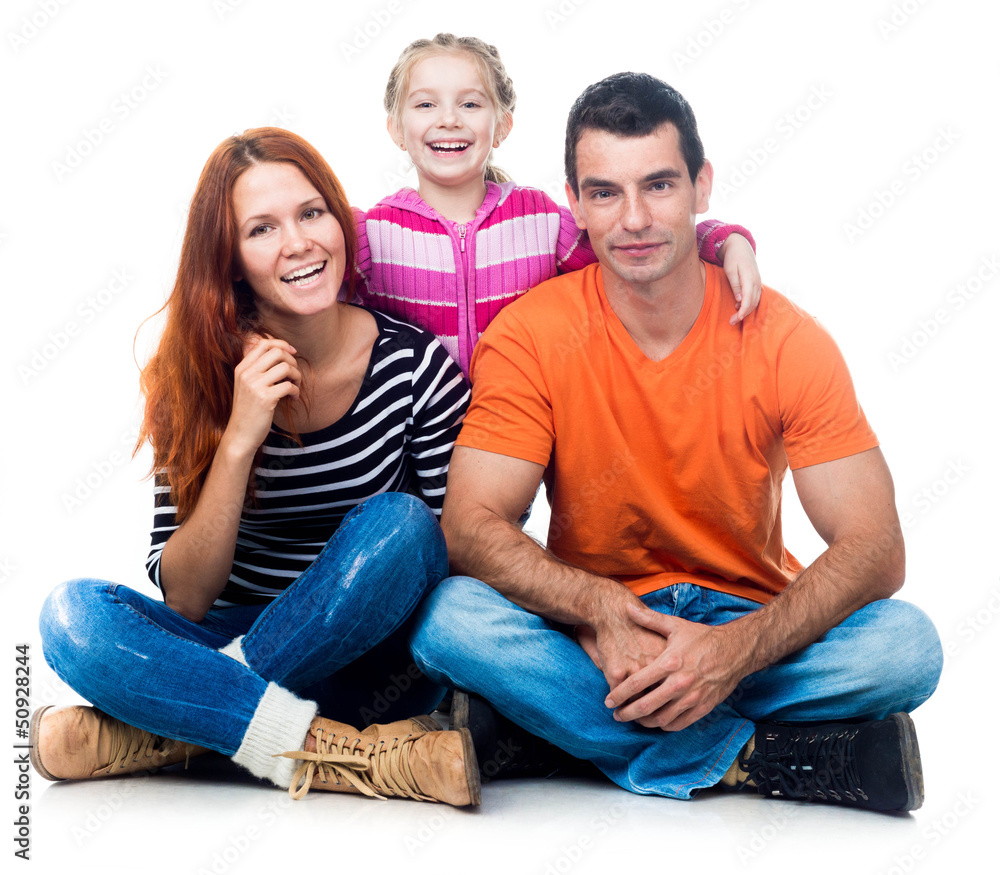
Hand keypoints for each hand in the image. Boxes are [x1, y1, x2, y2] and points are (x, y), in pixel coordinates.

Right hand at [225, 336, 300, 455]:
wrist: (240, 434)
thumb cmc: (248, 410)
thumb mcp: (247, 386)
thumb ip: (258, 370)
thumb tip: (281, 353)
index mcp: (242, 368)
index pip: (263, 343)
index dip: (281, 344)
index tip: (292, 352)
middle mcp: (246, 374)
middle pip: (277, 352)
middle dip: (292, 361)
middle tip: (294, 374)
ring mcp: (255, 385)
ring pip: (286, 367)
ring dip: (297, 376)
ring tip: (295, 387)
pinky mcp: (265, 398)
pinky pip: (289, 385)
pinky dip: (296, 391)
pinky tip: (293, 398)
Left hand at [603, 602, 747, 730]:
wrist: (735, 650)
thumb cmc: (702, 637)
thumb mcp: (675, 625)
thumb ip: (648, 619)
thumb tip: (627, 608)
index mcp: (669, 662)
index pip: (636, 683)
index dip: (618, 694)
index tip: (608, 701)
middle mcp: (680, 683)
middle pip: (646, 706)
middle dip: (627, 713)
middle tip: (616, 715)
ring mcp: (692, 698)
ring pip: (661, 719)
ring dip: (644, 722)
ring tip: (634, 718)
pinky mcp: (703, 708)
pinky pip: (679, 724)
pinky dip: (664, 726)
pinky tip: (656, 721)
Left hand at [718, 234, 761, 324]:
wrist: (740, 246)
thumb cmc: (733, 258)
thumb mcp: (730, 270)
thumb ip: (735, 285)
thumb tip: (739, 300)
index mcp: (750, 278)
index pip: (749, 299)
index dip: (743, 311)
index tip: (736, 319)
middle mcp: (756, 281)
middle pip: (753, 303)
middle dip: (743, 314)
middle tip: (731, 322)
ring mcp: (758, 282)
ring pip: (755, 301)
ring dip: (746, 311)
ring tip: (734, 318)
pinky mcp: (756, 283)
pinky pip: (755, 297)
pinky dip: (748, 305)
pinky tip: (739, 308)